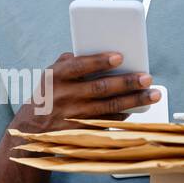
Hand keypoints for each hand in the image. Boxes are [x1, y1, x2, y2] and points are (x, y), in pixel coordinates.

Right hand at [11, 51, 159, 135]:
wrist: (31, 130)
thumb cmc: (47, 96)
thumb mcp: (50, 75)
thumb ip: (69, 62)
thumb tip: (96, 51)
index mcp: (56, 77)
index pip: (80, 66)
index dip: (100, 61)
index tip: (120, 56)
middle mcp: (65, 96)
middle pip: (101, 88)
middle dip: (127, 83)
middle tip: (147, 78)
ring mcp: (74, 116)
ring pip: (109, 107)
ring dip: (133, 101)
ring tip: (152, 94)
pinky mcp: (81, 131)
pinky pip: (107, 122)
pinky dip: (123, 115)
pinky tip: (136, 108)